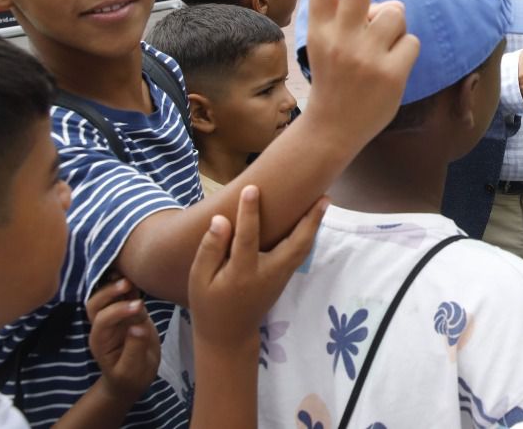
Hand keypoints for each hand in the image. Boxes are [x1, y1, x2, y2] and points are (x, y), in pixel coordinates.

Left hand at [86, 277, 160, 405]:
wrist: (132, 379)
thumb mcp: (132, 369)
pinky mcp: (128, 313)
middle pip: (95, 304)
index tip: (139, 306)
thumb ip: (134, 349)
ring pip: (105, 296)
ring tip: (131, 274)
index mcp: (101, 341)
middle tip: (128, 284)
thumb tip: (138, 326)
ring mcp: (114, 318)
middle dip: (109, 292)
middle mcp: (103, 326)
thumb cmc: (131, 377)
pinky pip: (123, 295)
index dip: (119, 311)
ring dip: (115, 284)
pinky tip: (136, 274)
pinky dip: (128, 284)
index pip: (103, 320)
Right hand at [188, 185, 325, 349]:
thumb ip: (210, 250)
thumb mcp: (199, 280)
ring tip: (324, 201)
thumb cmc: (209, 304)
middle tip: (322, 196)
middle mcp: (267, 274)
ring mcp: (280, 277)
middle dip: (309, 220)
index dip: (249, 214)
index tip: (252, 189)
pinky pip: (300, 253)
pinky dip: (308, 234)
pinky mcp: (285, 278)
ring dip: (314, 225)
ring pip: (303, 249)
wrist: (229, 334)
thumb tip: (220, 220)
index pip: (247, 239)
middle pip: (294, 245)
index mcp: (241, 274)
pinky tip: (312, 218)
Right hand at [301, 0, 421, 146]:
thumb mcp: (326, 48)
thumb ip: (346, 22)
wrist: (333, 129)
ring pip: (396, 13)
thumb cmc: (335, 82)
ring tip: (381, 51)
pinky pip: (411, 41)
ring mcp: (366, 56)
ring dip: (395, 27)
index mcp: (320, 31)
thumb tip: (384, 2)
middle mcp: (341, 39)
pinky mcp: (390, 72)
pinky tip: (390, 70)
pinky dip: (405, 51)